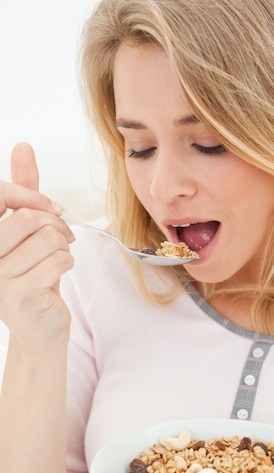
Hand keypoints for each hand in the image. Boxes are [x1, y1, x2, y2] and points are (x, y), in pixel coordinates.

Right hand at [0, 143, 74, 344]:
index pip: (2, 196)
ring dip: (63, 247)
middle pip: (30, 218)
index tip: (51, 209)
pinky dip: (67, 263)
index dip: (31, 197)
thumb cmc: (32, 273)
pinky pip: (60, 259)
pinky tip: (57, 274)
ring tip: (56, 259)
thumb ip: (23, 190)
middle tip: (61, 239)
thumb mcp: (26, 229)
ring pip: (49, 238)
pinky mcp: (20, 294)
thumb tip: (23, 145)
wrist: (38, 327)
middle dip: (55, 226)